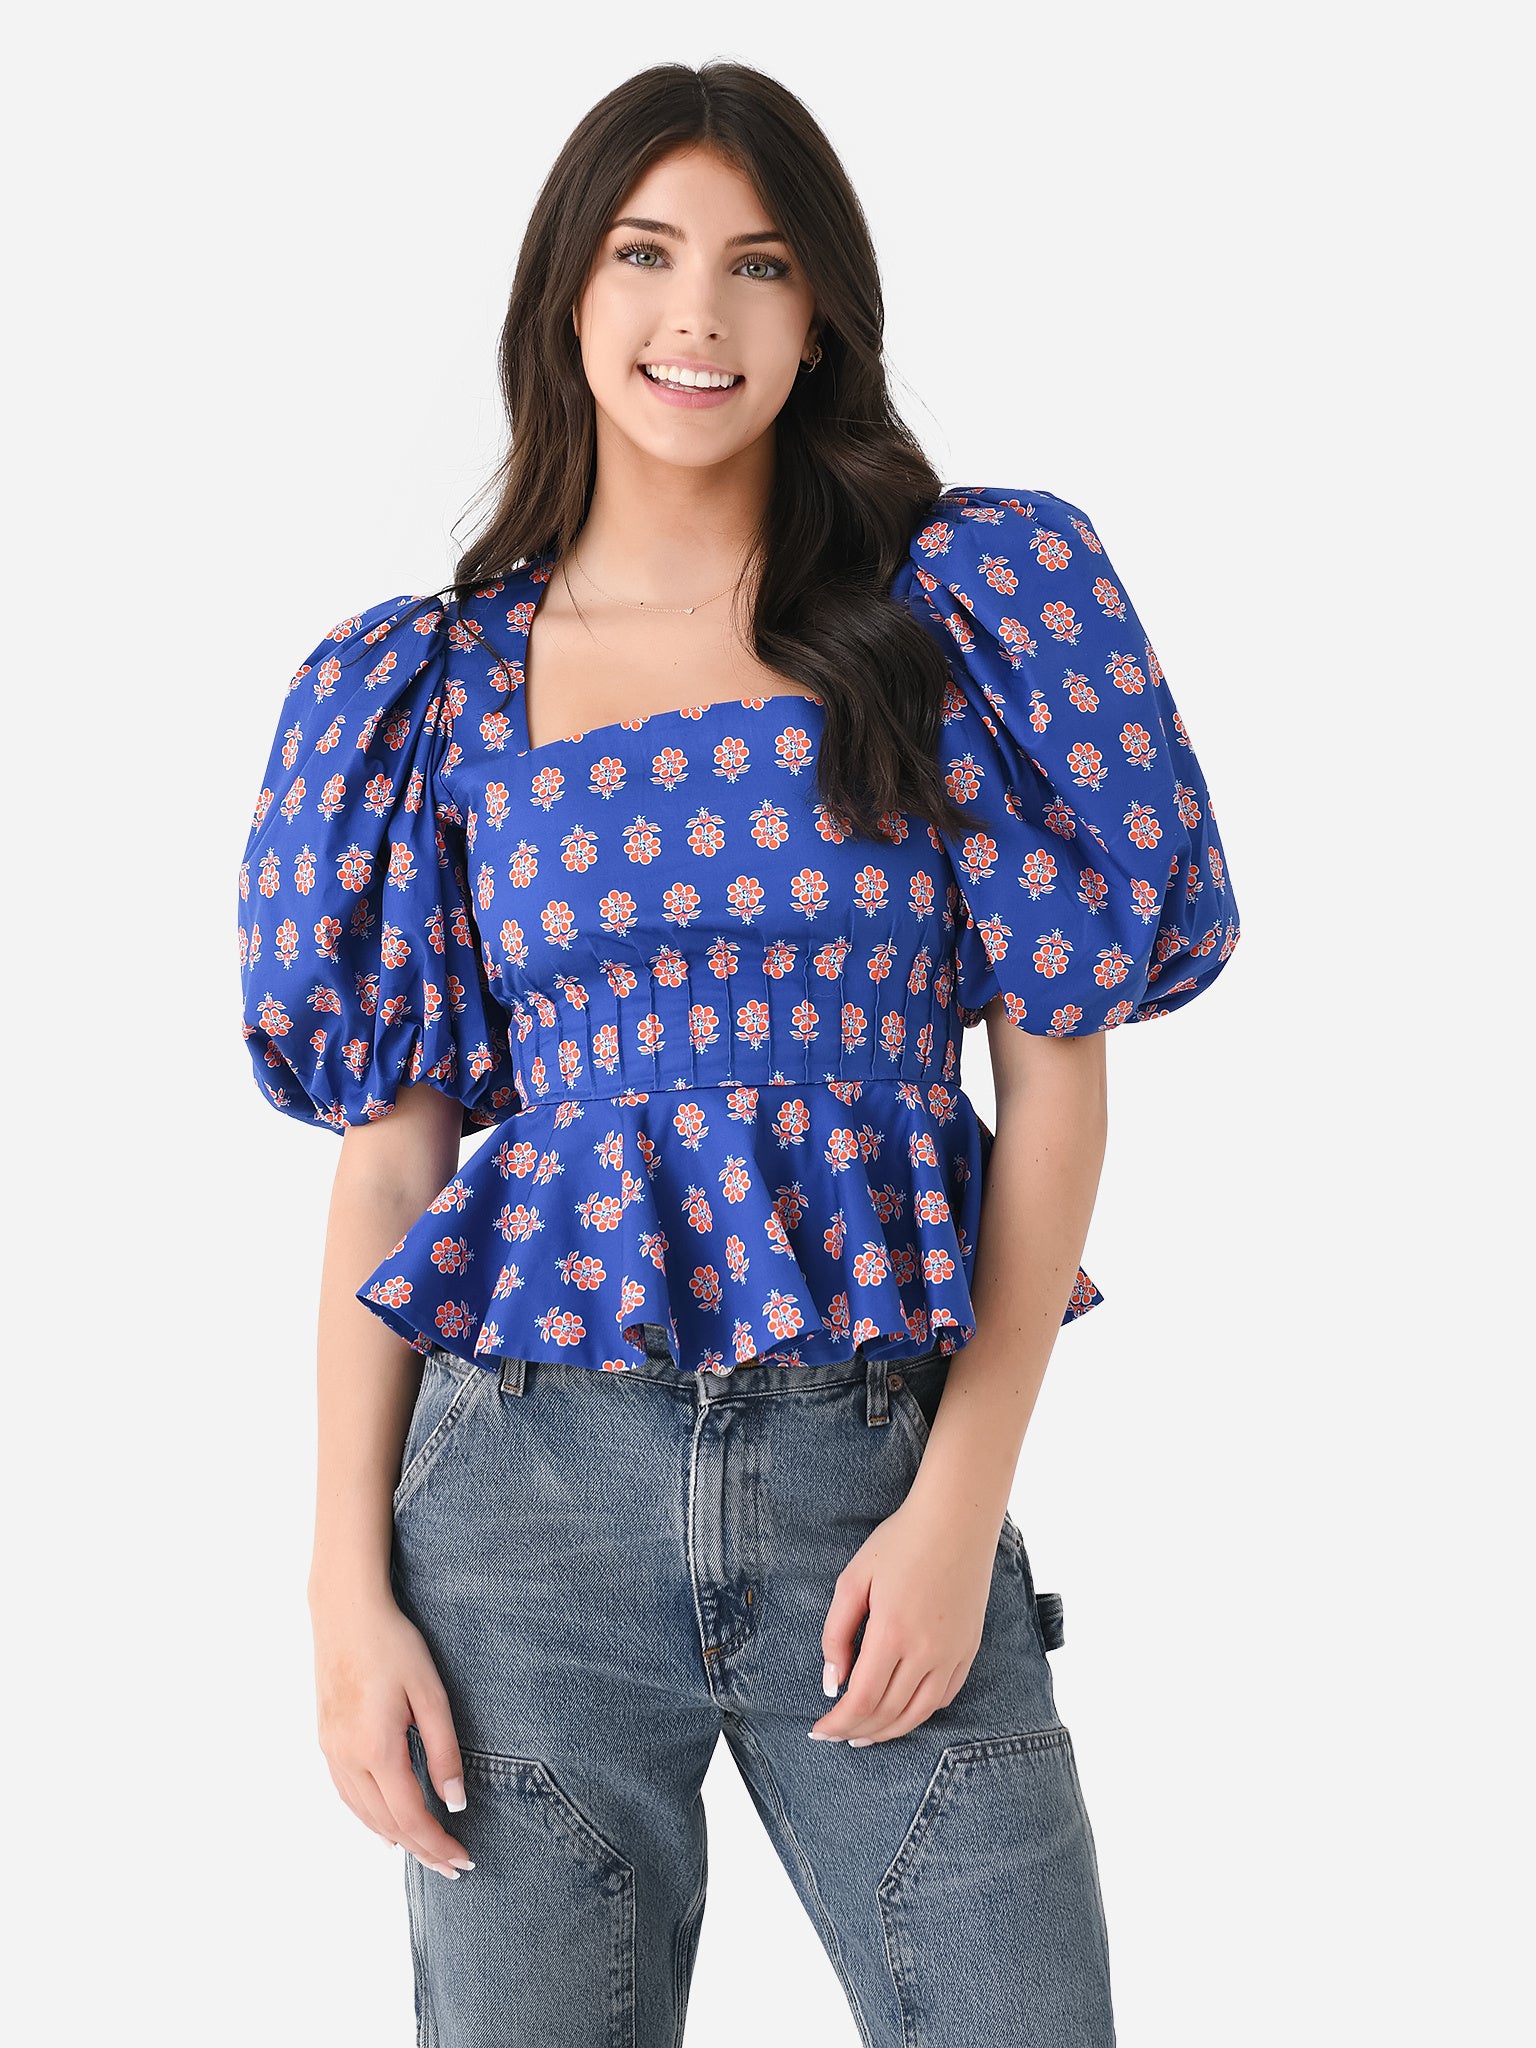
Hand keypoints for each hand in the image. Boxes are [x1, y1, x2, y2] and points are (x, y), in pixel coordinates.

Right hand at [310, 1591, 474, 1879]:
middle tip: (453, 1868)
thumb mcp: (430, 1693)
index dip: (438, 1844)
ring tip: (426, 1854)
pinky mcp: (327, 1741)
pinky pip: (349, 1796)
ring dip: (397, 1839)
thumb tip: (455, 1802)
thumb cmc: (394, 1645)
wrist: (345, 1613)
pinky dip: (370, 1819)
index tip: (464, 1860)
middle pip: (387, 1824)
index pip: (412, 1817)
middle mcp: (348, 1759)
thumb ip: (444, 1750)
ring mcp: (332, 1752)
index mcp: (377, 1749)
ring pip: (364, 1815)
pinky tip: (385, 1829)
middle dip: (422, 1850)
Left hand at [808, 1494, 998, 1745]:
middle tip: (835, 1735)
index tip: (818, 1730)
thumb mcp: (853, 1579)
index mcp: (892, 1633)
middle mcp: (926, 1651)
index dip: (837, 1723)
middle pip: (888, 1713)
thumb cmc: (900, 1542)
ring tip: (864, 1736)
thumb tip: (832, 1682)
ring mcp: (953, 1653)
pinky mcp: (969, 1648)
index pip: (861, 1700)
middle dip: (856, 1731)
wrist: (956, 1519)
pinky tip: (902, 1712)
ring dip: (888, 1732)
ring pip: (919, 1713)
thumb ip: (836, 1633)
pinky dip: (920, 1713)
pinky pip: (944, 1696)